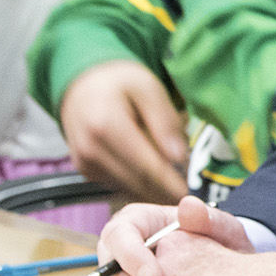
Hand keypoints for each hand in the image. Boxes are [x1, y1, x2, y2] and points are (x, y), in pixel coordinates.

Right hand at [60, 60, 188, 202]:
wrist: (82, 86)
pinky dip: (140, 185)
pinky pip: (120, 186)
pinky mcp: (87, 171)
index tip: (193, 192)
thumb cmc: (119, 83)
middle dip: (167, 190)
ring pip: (130, 189)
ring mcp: (86, 164)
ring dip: (155, 189)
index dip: (172, 183)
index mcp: (106, 127)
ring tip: (175, 176)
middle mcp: (91, 150)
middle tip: (191, 188)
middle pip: (138, 183)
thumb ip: (165, 121)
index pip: (146, 167)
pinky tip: (154, 173)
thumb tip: (179, 156)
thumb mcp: (148, 88)